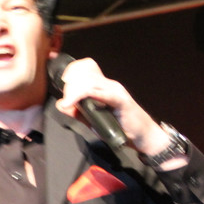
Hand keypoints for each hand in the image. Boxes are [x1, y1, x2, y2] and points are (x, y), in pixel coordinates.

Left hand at [53, 56, 169, 155]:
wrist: (142, 136)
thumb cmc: (119, 127)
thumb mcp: (92, 120)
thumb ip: (77, 112)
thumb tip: (60, 104)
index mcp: (103, 86)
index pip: (86, 67)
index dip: (72, 71)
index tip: (63, 83)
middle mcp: (109, 84)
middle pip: (84, 74)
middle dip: (70, 86)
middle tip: (67, 101)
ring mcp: (116, 91)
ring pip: (89, 82)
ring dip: (74, 92)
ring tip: (69, 103)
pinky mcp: (121, 100)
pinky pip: (101, 93)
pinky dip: (83, 96)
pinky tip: (72, 103)